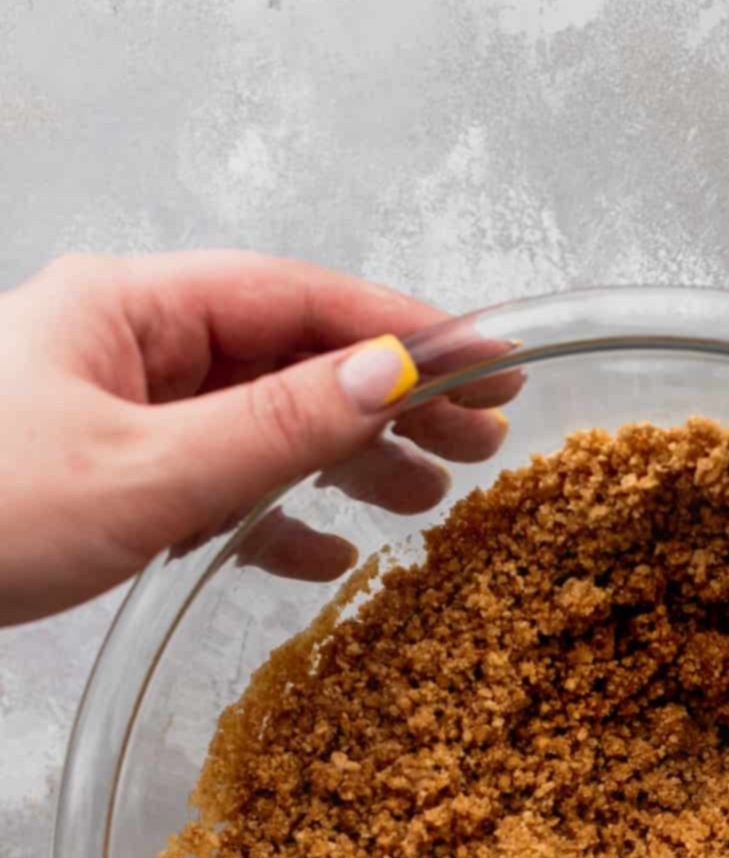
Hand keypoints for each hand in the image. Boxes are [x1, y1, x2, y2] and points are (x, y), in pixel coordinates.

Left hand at [0, 251, 515, 623]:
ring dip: (344, 462)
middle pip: (289, 357)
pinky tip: (323, 557)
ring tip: (428, 500)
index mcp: (128, 309)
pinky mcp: (104, 481)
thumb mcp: (142, 474)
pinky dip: (273, 519)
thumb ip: (272, 429)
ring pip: (258, 425)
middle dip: (389, 401)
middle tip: (486, 441)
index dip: (406, 331)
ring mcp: (115, 414)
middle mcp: (126, 348)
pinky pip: (212, 485)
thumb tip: (385, 379)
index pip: (299, 300)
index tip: (495, 361)